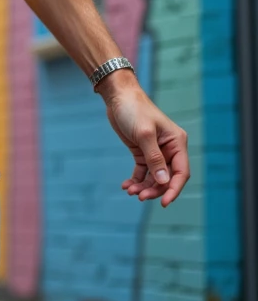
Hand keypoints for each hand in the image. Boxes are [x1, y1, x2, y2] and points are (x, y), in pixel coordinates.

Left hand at [97, 73, 189, 206]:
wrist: (118, 97)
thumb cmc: (134, 110)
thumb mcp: (144, 134)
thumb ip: (154, 158)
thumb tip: (163, 181)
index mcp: (177, 143)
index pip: (181, 172)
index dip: (174, 189)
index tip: (164, 203)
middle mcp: (169, 149)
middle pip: (166, 177)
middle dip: (154, 189)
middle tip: (139, 197)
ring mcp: (155, 151)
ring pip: (153, 177)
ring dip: (143, 186)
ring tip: (130, 191)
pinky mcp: (142, 151)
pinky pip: (142, 171)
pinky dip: (136, 180)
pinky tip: (127, 185)